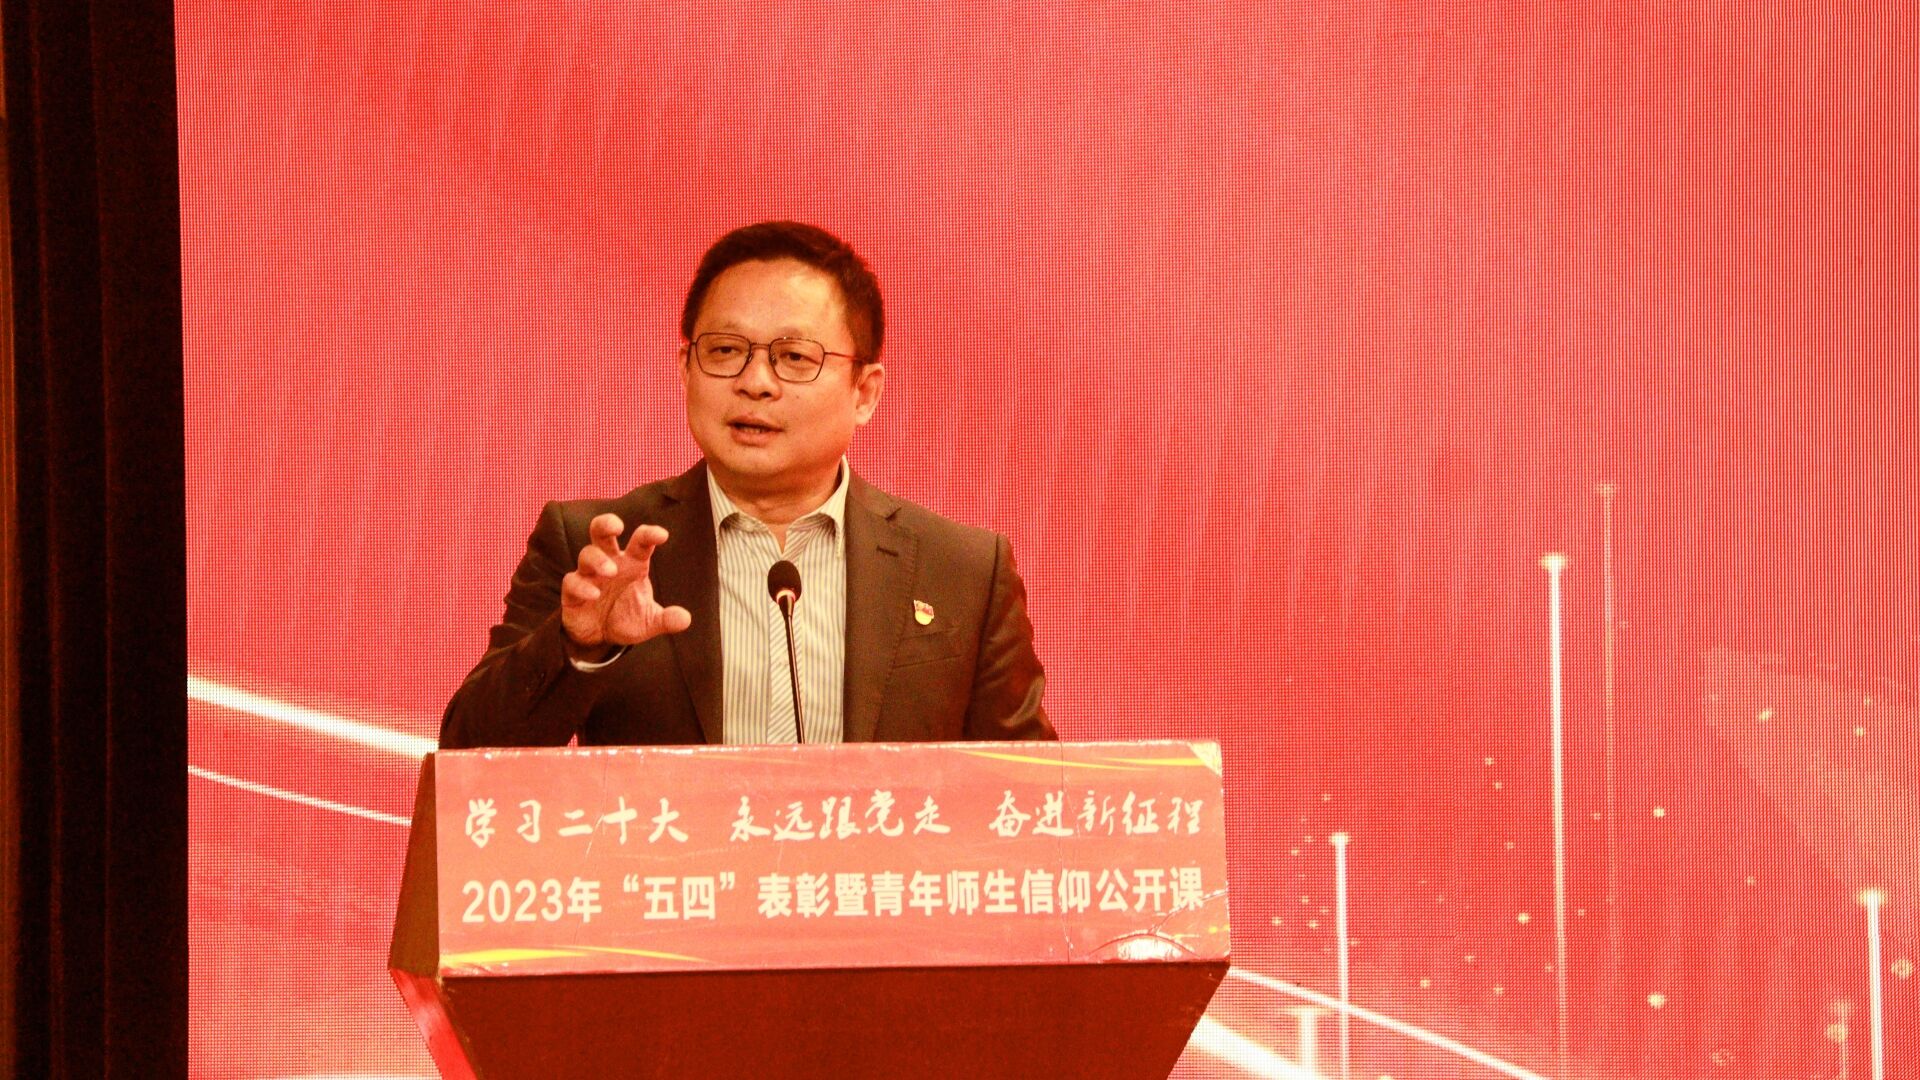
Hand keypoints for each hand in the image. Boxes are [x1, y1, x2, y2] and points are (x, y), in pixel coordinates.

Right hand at [560, 514, 691, 656]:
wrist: (600, 638)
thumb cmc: (626, 618)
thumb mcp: (649, 621)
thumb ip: (666, 619)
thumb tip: (685, 619)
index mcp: (632, 563)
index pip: (640, 542)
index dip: (649, 534)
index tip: (662, 535)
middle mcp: (610, 563)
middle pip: (602, 532)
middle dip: (607, 523)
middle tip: (617, 526)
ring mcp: (589, 575)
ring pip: (587, 554)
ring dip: (598, 560)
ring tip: (611, 571)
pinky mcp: (572, 592)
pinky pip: (572, 582)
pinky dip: (582, 586)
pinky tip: (594, 594)